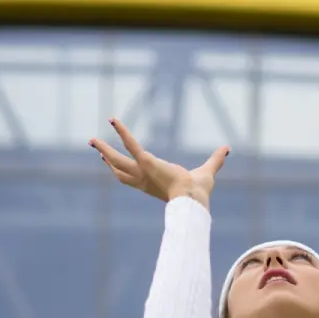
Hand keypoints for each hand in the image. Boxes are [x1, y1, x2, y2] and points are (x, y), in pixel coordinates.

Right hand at [90, 118, 228, 208]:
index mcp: (152, 184)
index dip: (118, 168)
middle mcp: (142, 179)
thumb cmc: (199, 190)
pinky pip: (130, 144)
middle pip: (117, 169)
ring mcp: (141, 171)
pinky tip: (114, 120)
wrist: (193, 197)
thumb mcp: (208, 171)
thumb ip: (216, 160)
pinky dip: (122, 131)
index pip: (130, 177)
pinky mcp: (145, 161)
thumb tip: (227, 149)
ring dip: (104, 148)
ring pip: (116, 159)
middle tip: (94, 146)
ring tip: (91, 140)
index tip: (108, 160)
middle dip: (106, 157)